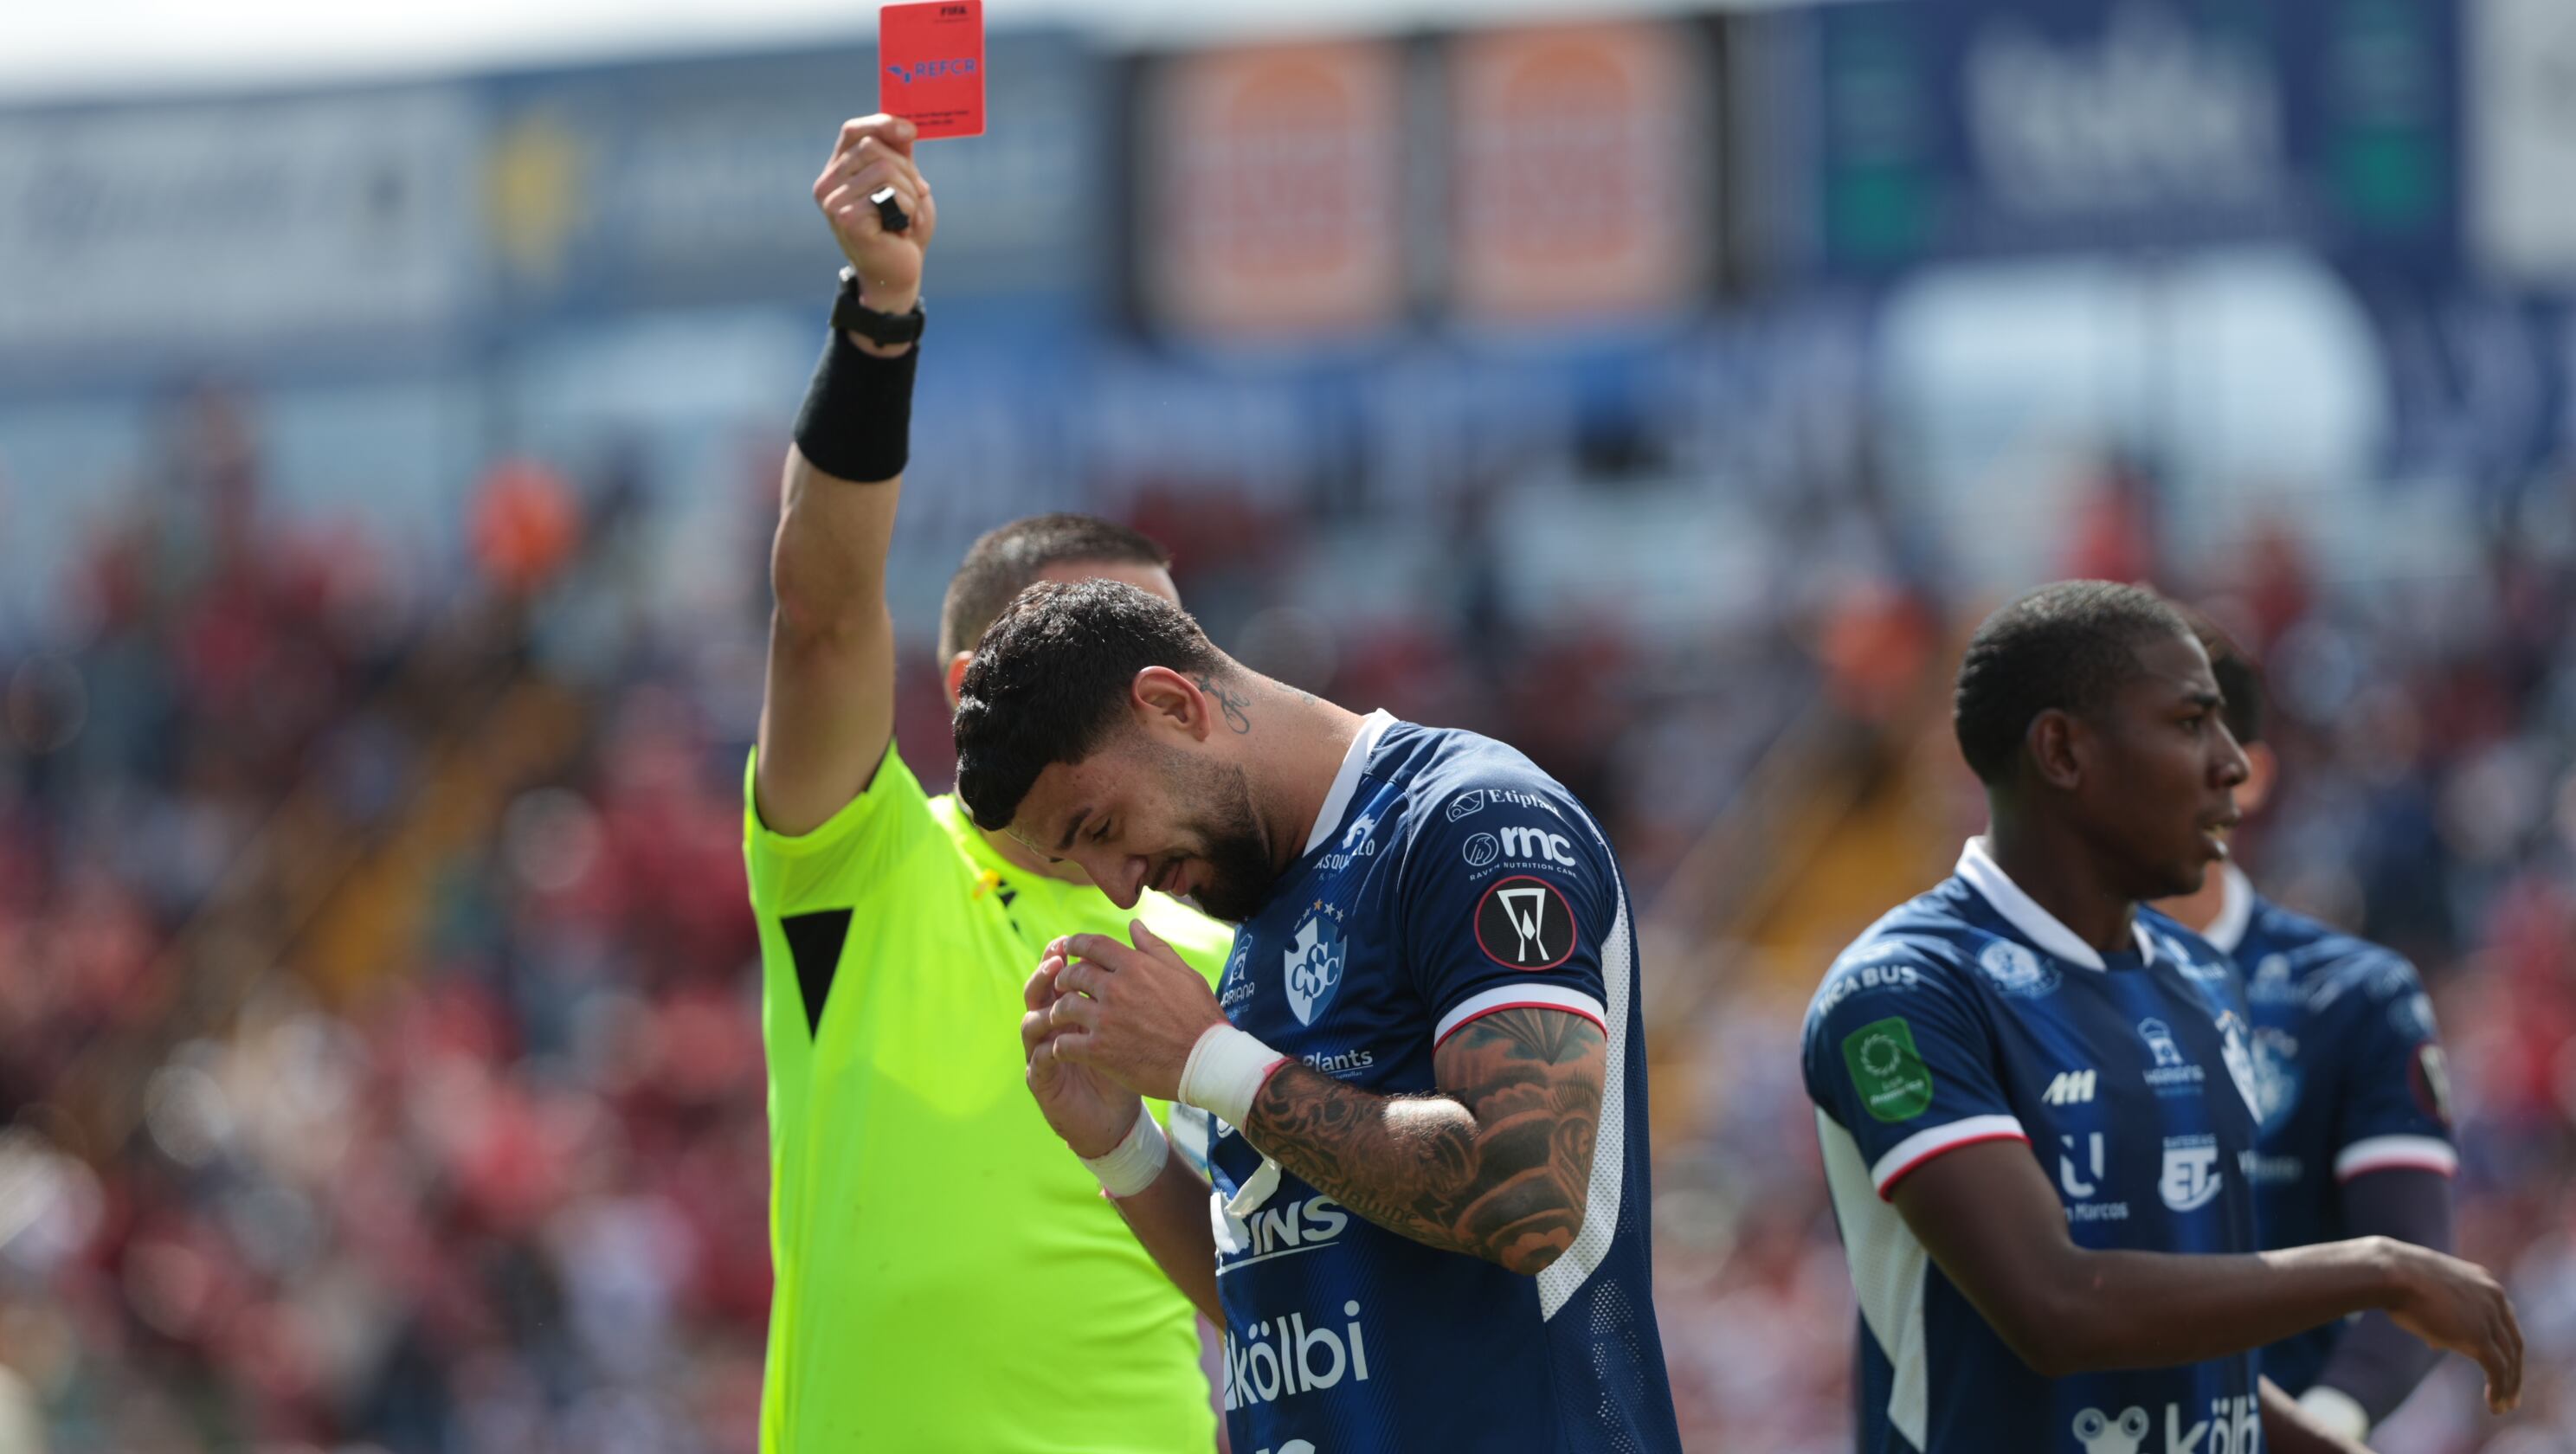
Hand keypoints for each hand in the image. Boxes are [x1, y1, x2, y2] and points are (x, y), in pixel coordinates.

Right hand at [811, 115, 936, 315]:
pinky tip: (902, 229)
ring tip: (907, 217)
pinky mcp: (847, 219)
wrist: (899, 272)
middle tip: (917, 195)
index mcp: (837, 172)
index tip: (911, 132)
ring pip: (885, 169)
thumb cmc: (901, 227)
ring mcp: (833, 202)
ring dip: (911, 193)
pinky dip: (908, 209)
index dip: (883, 124)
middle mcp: (827, 185)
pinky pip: (890, 194)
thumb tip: (904, 124)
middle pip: (874, 147)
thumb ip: (899, 153)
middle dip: (907, 170)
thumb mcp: (903, 183)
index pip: (853, 131)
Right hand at [1021, 956, 1141, 1159]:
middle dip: (1044, 975)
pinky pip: (1037, 1061)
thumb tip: (1137, 936)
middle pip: (1038, 993)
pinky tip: (1056, 1044)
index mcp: (1072, 1010)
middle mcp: (1053, 1028)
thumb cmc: (1125, 1068)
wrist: (1118, 1119)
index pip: (1059, 977)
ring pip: (1030, 1024)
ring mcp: (1043, 1053)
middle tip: (1057, 961)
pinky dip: (1045, 1051)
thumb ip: (1132, 984)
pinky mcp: (1043, 1081)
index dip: (1059, 958)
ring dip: (1041, 1010)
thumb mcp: (1132, 1025)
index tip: (1069, 941)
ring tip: (1055, 1001)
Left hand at [1043, 922, 1228, 1101]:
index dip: (1076, 944)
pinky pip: (1065, 1043)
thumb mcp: (1184, 974)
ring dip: (1058, 1010)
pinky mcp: (1100, 1051)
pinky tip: (1064, 1048)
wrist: (1206, 1061)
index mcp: (1135, 966)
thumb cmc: (1200, 1017)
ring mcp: (1106, 1020)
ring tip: (1060, 1016)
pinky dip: (1060, 1045)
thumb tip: (1134, 926)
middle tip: (1062, 984)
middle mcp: (1116, 989)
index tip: (1069, 948)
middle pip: (1074, 974)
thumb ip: (1155, 948)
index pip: (1093, 945)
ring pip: (1064, 1007)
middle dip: (1064, 977)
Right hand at [2381, 1238, 2522, 1412]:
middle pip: (2513, 1341)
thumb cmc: (2396, 1277)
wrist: (2391, 1273)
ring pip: (2510, 1359)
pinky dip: (2499, 1390)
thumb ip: (2439, 1314)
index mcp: (2483, 1281)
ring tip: (2503, 1405)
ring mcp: (2489, 1318)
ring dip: (2509, 1386)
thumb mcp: (2426, 1291)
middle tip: (2512, 1392)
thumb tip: (2437, 1343)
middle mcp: (2494, 1297)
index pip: (2504, 1318)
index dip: (2503, 1343)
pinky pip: (2498, 1370)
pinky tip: (2494, 1405)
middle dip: (2514, 1369)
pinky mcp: (2480, 1338)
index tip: (2501, 1362)